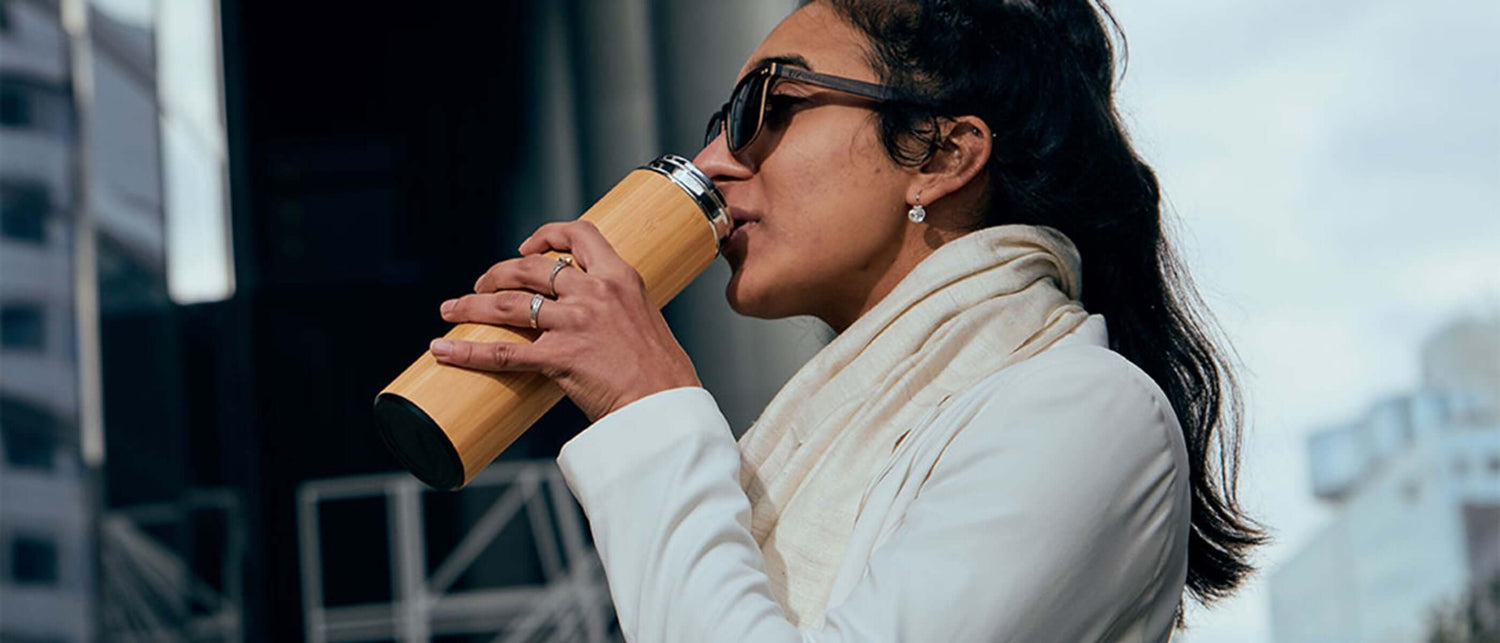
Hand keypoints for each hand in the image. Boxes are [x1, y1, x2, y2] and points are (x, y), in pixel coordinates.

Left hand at [428, 220, 701, 422]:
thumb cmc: (662, 374)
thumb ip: (616, 309)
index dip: (546, 235)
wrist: (667, 407)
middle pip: (530, 268)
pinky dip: (467, 352)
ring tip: (451, 310)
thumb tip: (591, 319)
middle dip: (497, 273)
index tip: (528, 247)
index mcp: (620, 278)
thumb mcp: (646, 320)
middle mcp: (595, 292)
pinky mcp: (559, 357)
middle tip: (482, 286)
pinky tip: (444, 350)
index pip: (579, 235)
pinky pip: (504, 353)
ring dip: (471, 305)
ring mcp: (575, 323)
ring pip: (507, 304)